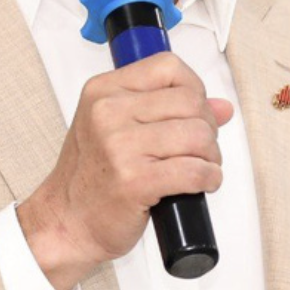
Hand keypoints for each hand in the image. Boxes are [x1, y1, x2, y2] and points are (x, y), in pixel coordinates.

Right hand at [16, 53, 232, 289]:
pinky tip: (202, 183)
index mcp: (103, 91)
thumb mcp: (118, 129)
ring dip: (210, 156)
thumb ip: (167, 110)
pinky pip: (194, 171)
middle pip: (190, 103)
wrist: (67, 222)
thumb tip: (222, 107)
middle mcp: (108, 113)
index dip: (194, 90)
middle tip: (199, 149)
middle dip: (207, 128)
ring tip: (199, 167)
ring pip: (198, 136)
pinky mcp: (134, 181)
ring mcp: (119, 147)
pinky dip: (208, 178)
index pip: (169, 67)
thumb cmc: (92, 177)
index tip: (194, 113)